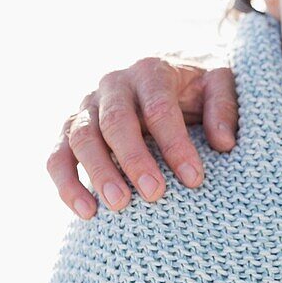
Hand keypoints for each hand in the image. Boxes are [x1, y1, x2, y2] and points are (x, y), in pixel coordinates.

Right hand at [47, 56, 238, 218]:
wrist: (170, 71)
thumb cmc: (198, 85)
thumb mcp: (221, 83)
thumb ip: (224, 107)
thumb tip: (223, 143)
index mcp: (151, 71)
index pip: (159, 108)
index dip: (175, 145)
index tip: (194, 179)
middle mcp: (114, 84)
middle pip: (115, 122)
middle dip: (134, 160)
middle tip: (155, 195)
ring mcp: (88, 106)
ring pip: (80, 137)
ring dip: (97, 173)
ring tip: (119, 206)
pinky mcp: (72, 129)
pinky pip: (58, 155)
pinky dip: (66, 183)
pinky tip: (87, 212)